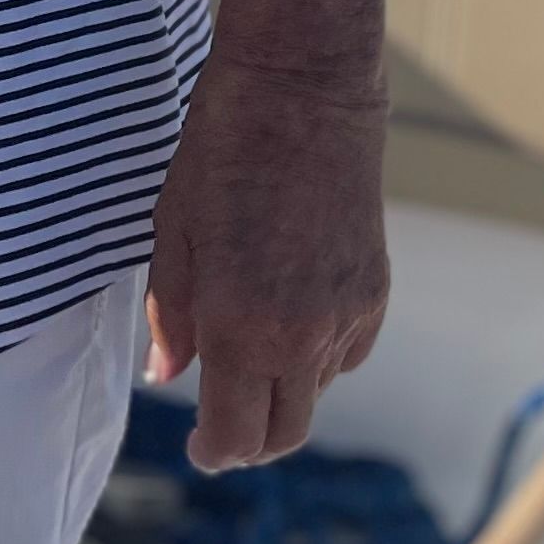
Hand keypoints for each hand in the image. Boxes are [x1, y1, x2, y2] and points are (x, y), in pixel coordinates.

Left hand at [145, 54, 390, 469]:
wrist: (304, 91)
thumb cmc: (221, 152)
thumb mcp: (173, 232)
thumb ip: (171, 317)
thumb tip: (168, 376)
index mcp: (241, 327)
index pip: (235, 437)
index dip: (213, 452)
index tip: (198, 447)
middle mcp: (302, 336)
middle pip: (284, 435)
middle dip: (248, 441)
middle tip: (219, 422)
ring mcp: (347, 315)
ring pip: (314, 391)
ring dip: (280, 388)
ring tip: (248, 337)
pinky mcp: (375, 291)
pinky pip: (345, 353)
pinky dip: (317, 353)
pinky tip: (290, 309)